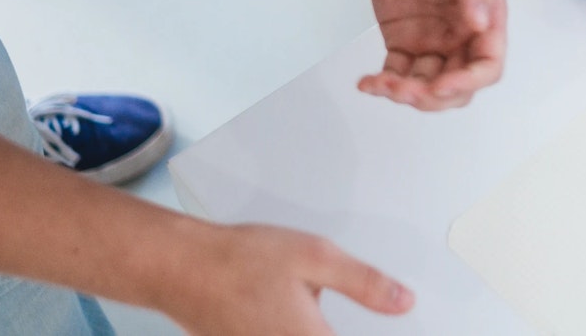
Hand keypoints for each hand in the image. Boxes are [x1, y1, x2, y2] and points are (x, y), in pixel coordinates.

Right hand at [163, 222, 412, 334]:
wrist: (181, 269)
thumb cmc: (241, 260)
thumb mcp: (316, 257)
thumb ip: (365, 284)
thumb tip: (404, 302)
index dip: (379, 330)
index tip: (400, 321)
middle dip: (339, 324)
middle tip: (341, 301)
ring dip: (317, 325)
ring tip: (298, 297)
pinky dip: (298, 327)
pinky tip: (289, 308)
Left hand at [358, 0, 506, 110]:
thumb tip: (479, 23)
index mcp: (487, 19)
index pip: (487, 66)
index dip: (468, 82)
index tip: (441, 83)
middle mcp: (462, 36)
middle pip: (456, 87)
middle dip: (432, 96)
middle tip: (405, 89)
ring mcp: (431, 41)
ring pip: (424, 86)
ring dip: (405, 94)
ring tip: (380, 84)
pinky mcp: (403, 39)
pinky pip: (397, 72)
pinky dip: (383, 84)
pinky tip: (367, 82)